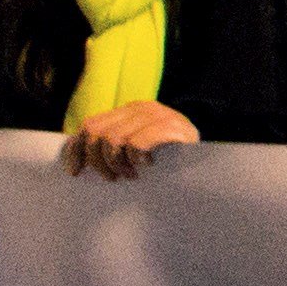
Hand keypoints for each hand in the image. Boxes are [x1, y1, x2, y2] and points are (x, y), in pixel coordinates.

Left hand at [59, 101, 201, 180]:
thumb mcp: (137, 146)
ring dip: (118, 164)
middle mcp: (141, 108)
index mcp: (129, 110)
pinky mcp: (172, 128)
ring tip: (132, 175)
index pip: (90, 125)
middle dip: (98, 161)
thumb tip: (78, 154)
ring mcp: (158, 115)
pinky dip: (136, 158)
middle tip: (113, 178)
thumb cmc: (170, 158)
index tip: (75, 172)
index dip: (76, 149)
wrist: (211, 160)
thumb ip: (113, 144)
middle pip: (97, 133)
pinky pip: (137, 143)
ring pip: (113, 140)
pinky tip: (148, 166)